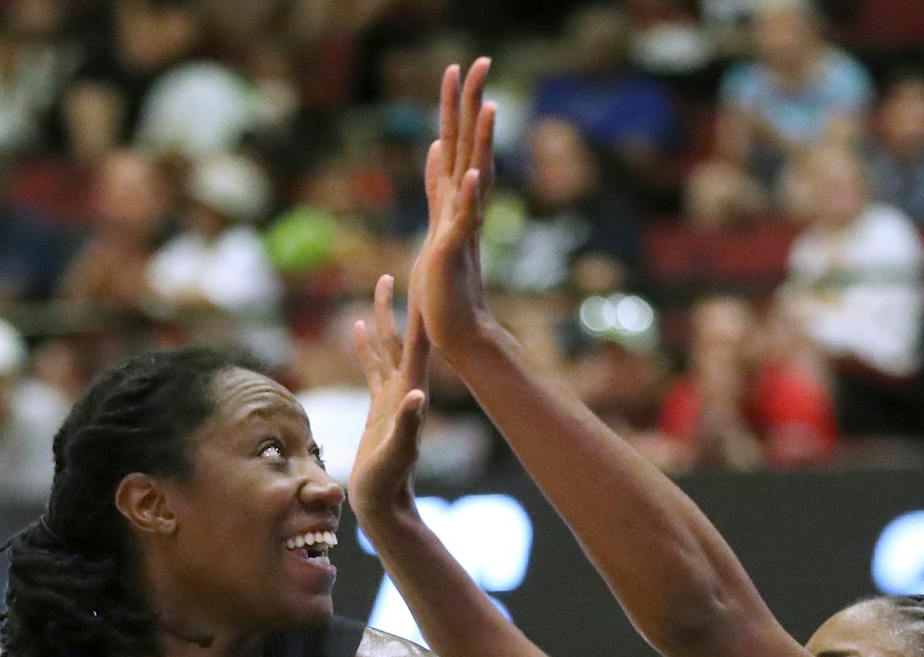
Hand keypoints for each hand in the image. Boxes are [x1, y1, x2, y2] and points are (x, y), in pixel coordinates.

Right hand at [348, 273, 428, 524]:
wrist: (384, 502)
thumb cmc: (389, 481)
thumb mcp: (397, 451)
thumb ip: (408, 423)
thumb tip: (417, 395)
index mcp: (412, 389)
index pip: (419, 340)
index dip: (419, 308)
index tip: (422, 274)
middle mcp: (406, 385)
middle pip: (404, 333)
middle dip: (403, 301)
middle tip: (400, 265)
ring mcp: (393, 394)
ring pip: (387, 345)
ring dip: (383, 316)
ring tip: (381, 284)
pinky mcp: (379, 405)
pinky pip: (371, 365)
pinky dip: (364, 345)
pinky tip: (355, 328)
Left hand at [412, 58, 497, 354]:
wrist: (458, 329)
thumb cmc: (444, 283)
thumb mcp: (436, 224)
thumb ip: (438, 186)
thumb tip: (435, 148)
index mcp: (454, 198)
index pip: (456, 142)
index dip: (457, 106)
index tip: (460, 66)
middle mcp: (463, 207)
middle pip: (468, 145)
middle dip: (471, 103)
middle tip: (481, 61)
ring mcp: (462, 227)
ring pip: (474, 176)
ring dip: (481, 142)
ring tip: (488, 106)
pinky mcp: (454, 253)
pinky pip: (464, 221)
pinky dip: (469, 198)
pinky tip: (473, 174)